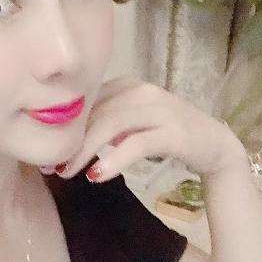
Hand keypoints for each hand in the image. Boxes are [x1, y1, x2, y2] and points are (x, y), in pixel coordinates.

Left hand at [49, 76, 246, 181]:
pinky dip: (113, 160)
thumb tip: (63, 139)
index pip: (86, 101)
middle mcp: (142, 91)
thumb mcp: (132, 124)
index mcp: (127, 85)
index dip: (63, 126)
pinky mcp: (173, 132)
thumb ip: (104, 122)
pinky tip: (97, 176)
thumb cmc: (167, 135)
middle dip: (69, 142)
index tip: (45, 152)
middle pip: (94, 113)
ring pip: (110, 125)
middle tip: (50, 168)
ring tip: (67, 173)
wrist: (215, 146)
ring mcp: (159, 109)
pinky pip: (135, 144)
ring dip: (84, 151)